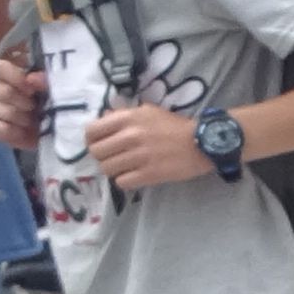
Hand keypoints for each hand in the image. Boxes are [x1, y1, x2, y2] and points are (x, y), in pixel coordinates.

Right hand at [0, 41, 46, 149]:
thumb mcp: (54, 91)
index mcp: (7, 72)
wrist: (50, 134)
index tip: (32, 90)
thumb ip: (45, 81)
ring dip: (17, 116)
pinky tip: (21, 131)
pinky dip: (9, 131)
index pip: (1, 66)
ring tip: (30, 120)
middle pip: (1, 90)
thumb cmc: (50, 105)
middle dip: (21, 101)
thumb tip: (31, 79)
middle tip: (34, 107)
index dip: (16, 77)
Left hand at [82, 103, 208, 191]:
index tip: (99, 143)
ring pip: (107, 169)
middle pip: (97, 152)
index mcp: (128, 118)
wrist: (202, 143)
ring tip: (124, 167)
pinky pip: (122, 182)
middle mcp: (130, 136)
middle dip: (102, 156)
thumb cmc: (174, 126)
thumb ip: (123, 114)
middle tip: (113, 157)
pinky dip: (125, 180)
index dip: (92, 140)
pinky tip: (134, 175)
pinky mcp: (150, 175)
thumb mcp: (147, 111)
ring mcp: (140, 157)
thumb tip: (104, 119)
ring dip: (113, 169)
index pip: (92, 131)